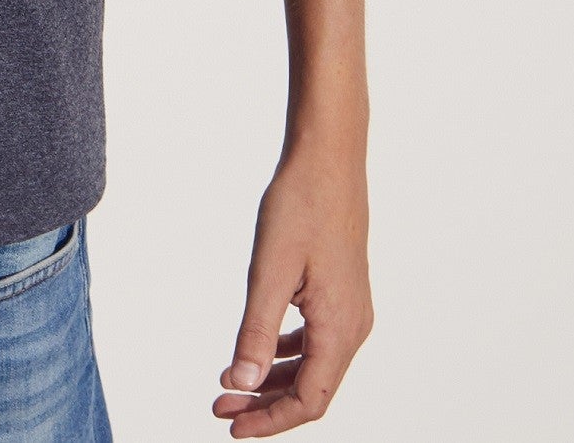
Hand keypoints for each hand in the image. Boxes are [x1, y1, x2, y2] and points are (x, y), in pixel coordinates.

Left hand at [212, 143, 372, 433]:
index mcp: (340, 328)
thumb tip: (241, 385)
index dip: (270, 421)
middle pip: (312, 388)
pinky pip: (316, 338)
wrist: (327, 157)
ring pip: (314, 364)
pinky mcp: (342, 290)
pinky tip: (257, 349)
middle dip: (265, 403)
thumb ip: (255, 332)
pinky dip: (285, 351)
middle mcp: (353, 326)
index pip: (309, 401)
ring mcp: (351, 308)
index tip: (231, 426)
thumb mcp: (268, 271)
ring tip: (230, 382)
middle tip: (220, 405)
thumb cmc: (300, 205)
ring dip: (272, 378)